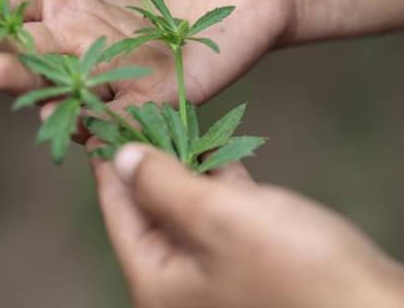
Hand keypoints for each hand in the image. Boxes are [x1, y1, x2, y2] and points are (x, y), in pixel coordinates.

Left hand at [93, 143, 403, 307]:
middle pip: (153, 216)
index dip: (111, 166)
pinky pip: (224, 225)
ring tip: (181, 126)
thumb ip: (163, 186)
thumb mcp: (219, 217)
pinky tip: (227, 161)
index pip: (120, 215)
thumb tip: (122, 160)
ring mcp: (218, 283)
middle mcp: (181, 291)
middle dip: (153, 165)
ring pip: (190, 216)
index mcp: (159, 287)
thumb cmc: (298, 268)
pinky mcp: (253, 273)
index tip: (105, 124)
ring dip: (190, 173)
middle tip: (147, 113)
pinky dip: (224, 192)